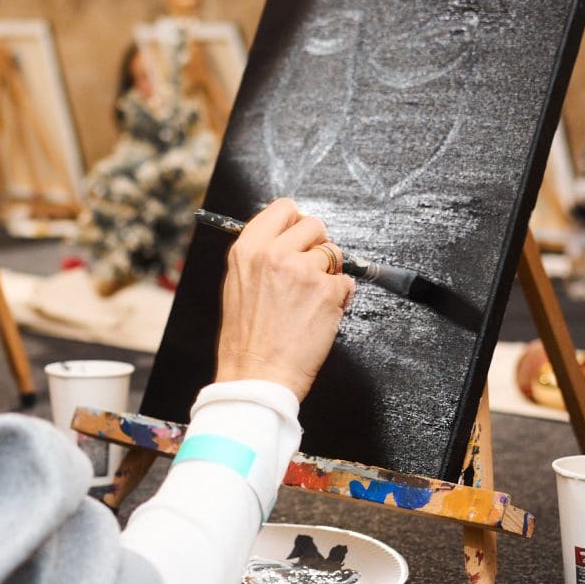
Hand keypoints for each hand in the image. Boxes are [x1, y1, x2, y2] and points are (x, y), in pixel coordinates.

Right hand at [215, 199, 354, 398]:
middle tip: (310, 269)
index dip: (296, 222)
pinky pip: (347, 283)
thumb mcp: (238, 284)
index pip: (283, 209)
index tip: (299, 237)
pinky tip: (320, 314)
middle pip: (314, 224)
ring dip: (330, 272)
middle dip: (317, 245)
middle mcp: (275, 254)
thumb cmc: (246, 339)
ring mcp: (303, 271)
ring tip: (312, 298)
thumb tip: (288, 239)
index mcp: (248, 249)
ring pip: (334, 252)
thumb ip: (261, 256)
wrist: (256, 374)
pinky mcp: (327, 291)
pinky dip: (340, 298)